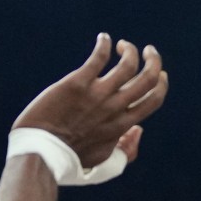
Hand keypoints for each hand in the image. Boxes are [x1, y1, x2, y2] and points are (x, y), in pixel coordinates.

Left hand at [12, 35, 168, 171]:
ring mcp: (97, 95)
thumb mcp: (103, 161)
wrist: (40, 153)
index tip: (158, 73)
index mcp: (122, 125)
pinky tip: (103, 39)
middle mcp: (114, 108)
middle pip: (148, 78)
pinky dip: (104, 44)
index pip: (153, 99)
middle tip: (148, 51)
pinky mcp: (78, 83)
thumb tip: (139, 131)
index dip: (160, 83)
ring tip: (122, 46)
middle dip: (154, 61)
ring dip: (130, 49)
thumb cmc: (69, 159)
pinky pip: (99, 56)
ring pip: (128, 64)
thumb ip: (125, 150)